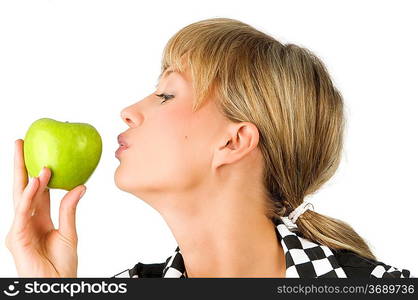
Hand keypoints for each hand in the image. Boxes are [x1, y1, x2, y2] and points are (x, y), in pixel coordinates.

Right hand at [5, 139, 85, 276]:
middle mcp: (27, 220)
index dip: (37, 171)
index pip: (36, 189)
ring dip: (28, 178)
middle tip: (20, 143)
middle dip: (20, 165)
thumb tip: (80, 186)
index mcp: (39, 218)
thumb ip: (70, 209)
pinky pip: (22, 212)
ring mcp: (20, 228)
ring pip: (20, 197)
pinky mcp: (17, 237)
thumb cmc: (61, 265)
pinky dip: (28, 196)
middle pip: (22, 187)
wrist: (58, 285)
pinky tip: (35, 182)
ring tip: (36, 160)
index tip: (39, 152)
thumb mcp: (69, 232)